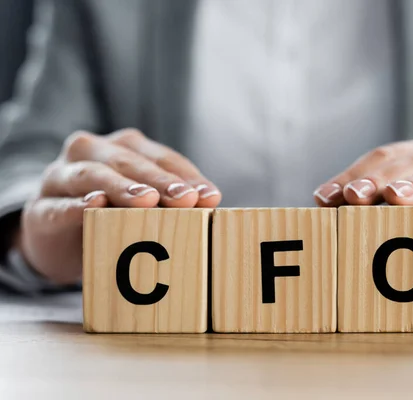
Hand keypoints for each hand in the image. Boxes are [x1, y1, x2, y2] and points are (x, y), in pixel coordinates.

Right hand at [16, 128, 220, 283]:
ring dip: (122, 186)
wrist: (56, 239)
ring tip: (147, 201)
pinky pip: (59, 205)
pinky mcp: (41, 209)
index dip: (187, 176)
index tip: (211, 197)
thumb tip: (209, 205)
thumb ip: (169, 202)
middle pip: (130, 161)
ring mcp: (61, 177)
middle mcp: (91, 152)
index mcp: (124, 148)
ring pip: (93, 174)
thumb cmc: (110, 215)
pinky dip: (77, 205)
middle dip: (160, 180)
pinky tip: (95, 205)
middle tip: (186, 198)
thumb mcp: (142, 207)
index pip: (161, 158)